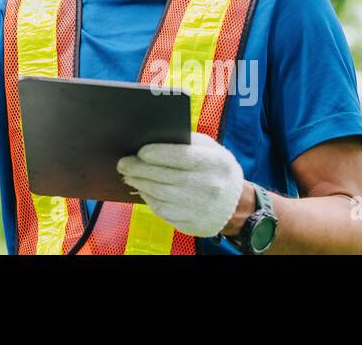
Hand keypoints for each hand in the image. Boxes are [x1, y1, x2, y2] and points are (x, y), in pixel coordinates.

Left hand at [116, 131, 244, 237]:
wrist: (237, 205)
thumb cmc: (217, 169)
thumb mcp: (211, 149)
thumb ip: (187, 141)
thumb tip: (155, 138)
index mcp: (215, 163)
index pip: (181, 156)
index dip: (158, 153)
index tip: (140, 151)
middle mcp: (209, 186)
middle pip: (165, 177)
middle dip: (139, 169)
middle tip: (123, 164)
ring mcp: (201, 208)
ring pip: (161, 195)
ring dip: (140, 184)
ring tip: (129, 175)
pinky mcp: (193, 224)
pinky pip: (164, 211)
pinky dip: (149, 199)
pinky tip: (143, 190)